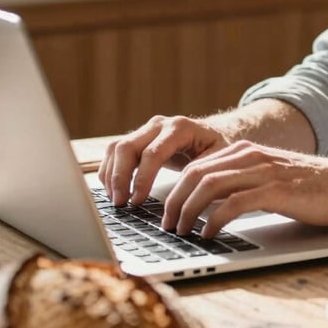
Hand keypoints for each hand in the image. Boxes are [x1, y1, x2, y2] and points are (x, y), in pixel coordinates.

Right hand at [99, 115, 229, 205]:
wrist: (214, 133)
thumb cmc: (217, 148)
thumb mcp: (218, 158)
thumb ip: (200, 172)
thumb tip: (181, 195)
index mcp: (180, 128)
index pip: (152, 153)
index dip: (141, 178)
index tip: (136, 201)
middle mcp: (159, 124)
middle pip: (128, 147)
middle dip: (120, 177)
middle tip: (120, 203)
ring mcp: (146, 129)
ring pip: (117, 147)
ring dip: (111, 174)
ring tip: (115, 200)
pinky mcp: (138, 137)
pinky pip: (115, 151)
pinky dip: (110, 170)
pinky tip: (113, 190)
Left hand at [160, 140, 327, 236]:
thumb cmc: (309, 187)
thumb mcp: (268, 176)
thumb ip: (242, 181)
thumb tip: (209, 204)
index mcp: (246, 150)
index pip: (197, 165)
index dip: (175, 188)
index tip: (166, 210)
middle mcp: (250, 156)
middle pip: (196, 173)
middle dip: (175, 201)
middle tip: (167, 225)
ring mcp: (262, 171)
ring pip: (209, 186)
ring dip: (188, 211)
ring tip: (182, 231)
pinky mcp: (275, 190)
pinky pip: (233, 204)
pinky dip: (214, 220)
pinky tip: (208, 233)